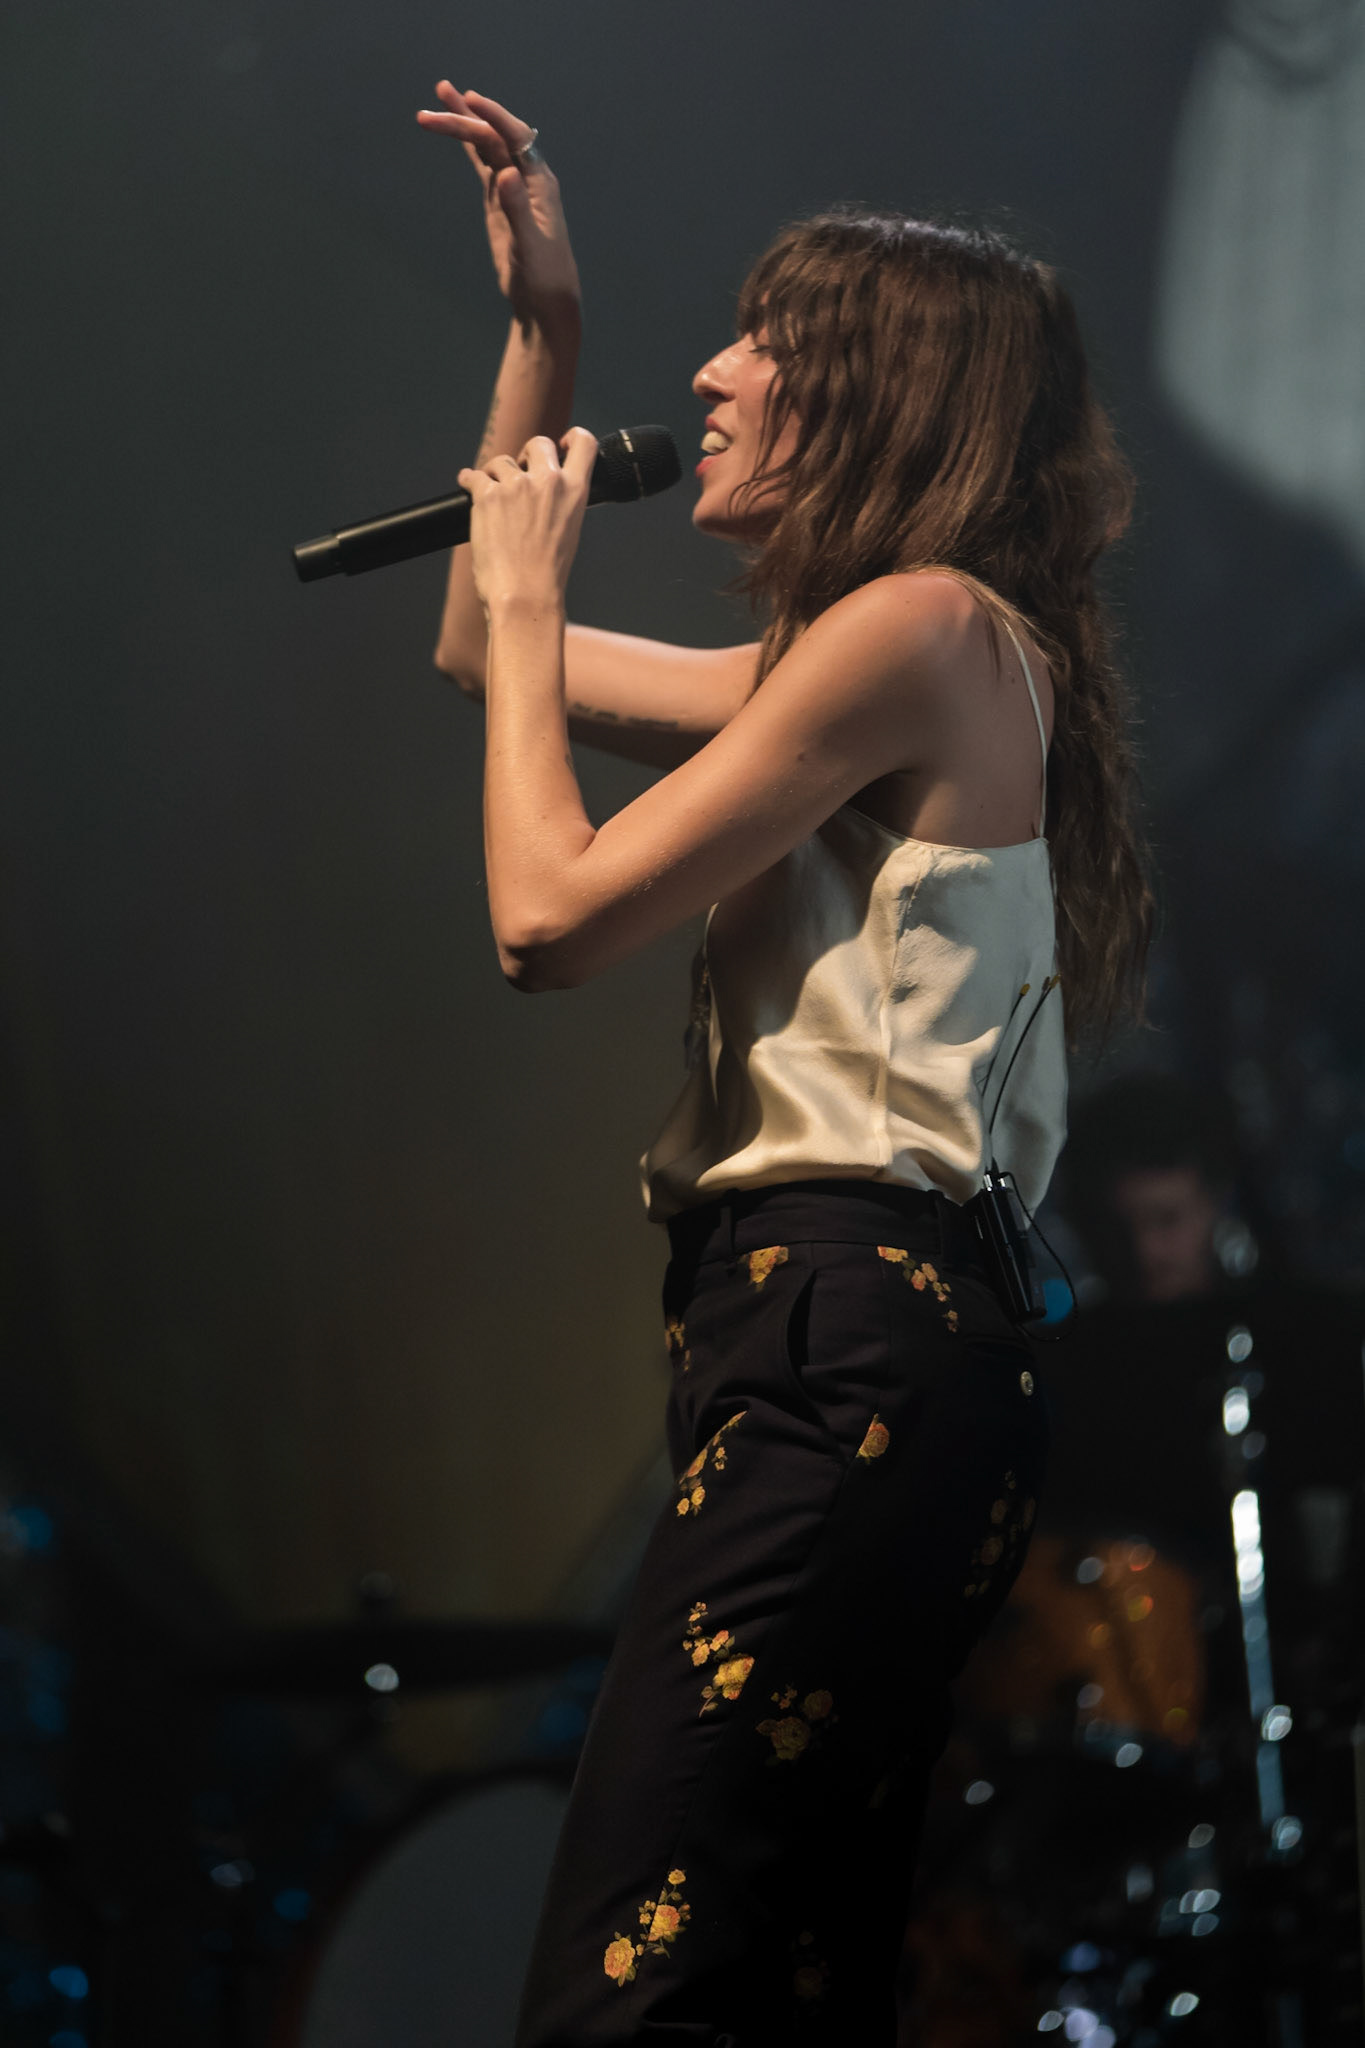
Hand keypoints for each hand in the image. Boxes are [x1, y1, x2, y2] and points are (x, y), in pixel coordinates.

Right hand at [416, 83, 580, 330]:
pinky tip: (456, 131)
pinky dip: (469, 148)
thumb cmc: (545, 277)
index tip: (469, 99)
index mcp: (539, 183)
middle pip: (495, 137)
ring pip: (487, 146)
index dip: (493, 116)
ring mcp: (512, 188)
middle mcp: (527, 178)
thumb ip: (518, 209)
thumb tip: (504, 174)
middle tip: (438, 94)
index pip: (515, 137)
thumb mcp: (530, 247)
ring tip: (439, 99)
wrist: (545, 302)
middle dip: (467, 117)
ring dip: (464, 124)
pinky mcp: (500, 201)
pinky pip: (484, 165)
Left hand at [457, 429, 597, 615]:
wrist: (525, 595)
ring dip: (494, 474)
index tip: (559, 445)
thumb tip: (542, 490)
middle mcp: (549, 481)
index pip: (583, 443)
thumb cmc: (546, 574)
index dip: (570, 437)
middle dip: (526, 454)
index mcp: (575, 491)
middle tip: (517, 473)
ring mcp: (517, 485)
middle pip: (538, 442)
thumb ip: (561, 502)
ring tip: (492, 498)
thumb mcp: (568, 531)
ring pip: (501, 461)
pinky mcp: (488, 495)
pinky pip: (474, 475)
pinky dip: (469, 481)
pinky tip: (467, 488)